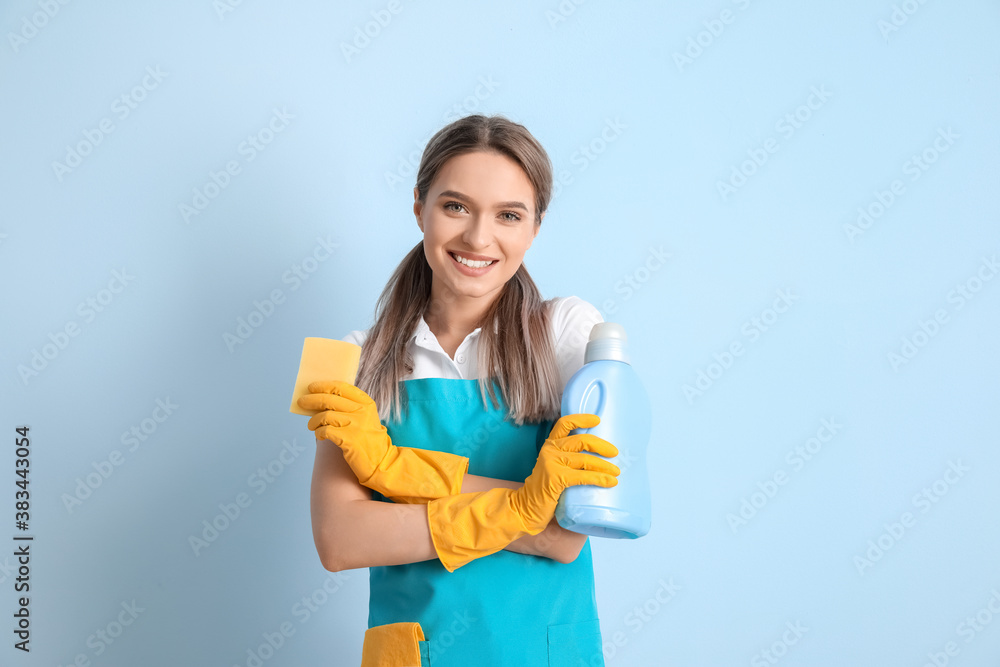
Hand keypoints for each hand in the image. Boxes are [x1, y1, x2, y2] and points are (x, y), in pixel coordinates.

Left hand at [297, 380, 391, 484]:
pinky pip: (325, 431)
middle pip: (329, 399)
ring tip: (311, 426)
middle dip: (312, 400)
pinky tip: (319, 435)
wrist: (381, 461)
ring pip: (325, 415)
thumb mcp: (366, 418)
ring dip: (314, 420)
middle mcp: (361, 412)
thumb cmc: (369, 440)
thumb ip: (351, 407)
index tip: (312, 387)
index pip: (341, 387)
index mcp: (366, 403)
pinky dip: (318, 432)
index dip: (324, 385)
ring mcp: (355, 425)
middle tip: (302, 402)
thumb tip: (322, 400)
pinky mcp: (348, 439)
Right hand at [509, 413, 619, 534]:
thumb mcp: (554, 467)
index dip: (581, 419)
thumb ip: (568, 459)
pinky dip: (599, 479)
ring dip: (605, 466)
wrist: (525, 507)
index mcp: (550, 445)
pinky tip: (610, 482)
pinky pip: (583, 476)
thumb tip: (598, 458)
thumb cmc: (544, 489)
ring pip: (585, 459)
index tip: (597, 420)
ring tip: (616, 472)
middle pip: (581, 440)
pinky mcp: (555, 478)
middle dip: (601, 445)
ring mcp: (552, 463)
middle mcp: (550, 450)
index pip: (564, 424)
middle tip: (614, 453)